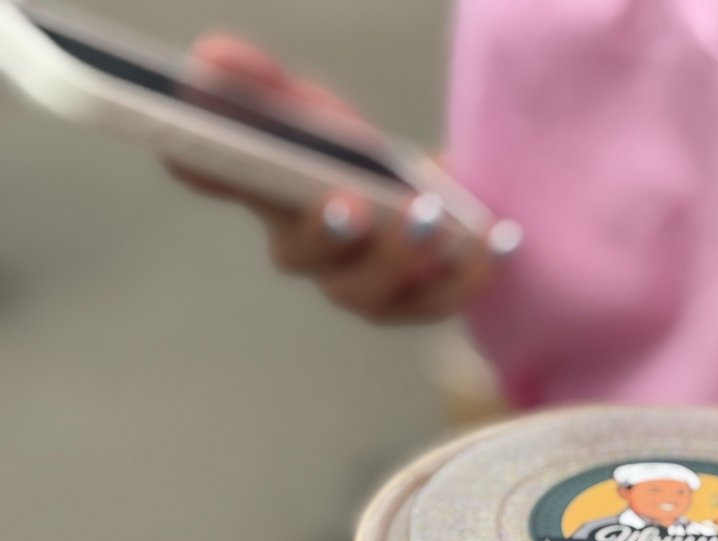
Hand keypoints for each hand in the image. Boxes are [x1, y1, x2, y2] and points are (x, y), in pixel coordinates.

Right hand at [167, 35, 494, 322]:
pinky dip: (472, 274)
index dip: (212, 172)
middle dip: (332, 237)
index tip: (214, 155)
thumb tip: (211, 56)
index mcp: (271, 202)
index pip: (222, 183)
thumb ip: (261, 84)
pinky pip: (442, 300)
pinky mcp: (419, 301)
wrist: (412, 194)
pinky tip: (499, 237)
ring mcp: (367, 288)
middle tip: (354, 203)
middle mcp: (314, 258)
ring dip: (404, 260)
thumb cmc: (345, 156)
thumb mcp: (308, 109)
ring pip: (376, 295)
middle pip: (312, 263)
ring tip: (434, 218)